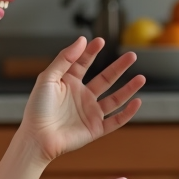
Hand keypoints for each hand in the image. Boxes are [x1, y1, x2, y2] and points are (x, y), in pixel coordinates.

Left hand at [19, 37, 144, 163]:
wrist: (37, 138)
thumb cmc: (37, 109)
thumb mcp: (47, 78)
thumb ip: (64, 59)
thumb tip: (81, 40)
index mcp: (68, 83)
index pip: (83, 63)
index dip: (92, 52)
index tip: (100, 41)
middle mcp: (81, 96)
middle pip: (105, 78)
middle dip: (119, 67)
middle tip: (132, 55)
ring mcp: (90, 112)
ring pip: (115, 98)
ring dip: (128, 89)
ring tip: (141, 78)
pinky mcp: (95, 128)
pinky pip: (115, 120)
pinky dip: (127, 113)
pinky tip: (136, 102)